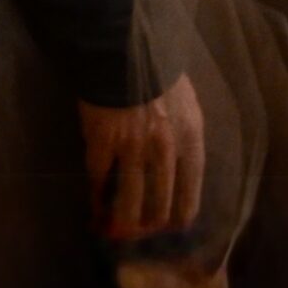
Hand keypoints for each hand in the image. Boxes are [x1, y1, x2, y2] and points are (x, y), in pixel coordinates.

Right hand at [79, 74, 204, 240]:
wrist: (127, 54)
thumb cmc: (161, 78)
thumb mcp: (188, 105)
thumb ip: (186, 135)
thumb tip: (182, 167)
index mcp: (190, 136)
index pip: (192, 186)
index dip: (184, 209)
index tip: (179, 225)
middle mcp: (165, 148)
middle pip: (161, 199)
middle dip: (153, 221)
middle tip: (146, 232)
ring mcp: (132, 148)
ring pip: (130, 197)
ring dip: (125, 218)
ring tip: (121, 231)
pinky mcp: (102, 144)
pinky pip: (100, 180)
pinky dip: (97, 196)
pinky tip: (95, 207)